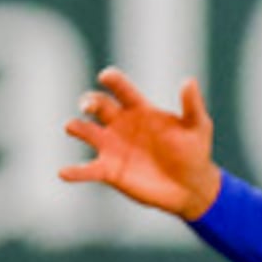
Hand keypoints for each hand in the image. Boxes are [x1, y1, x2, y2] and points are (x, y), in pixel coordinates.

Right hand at [60, 71, 221, 220]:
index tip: (106, 76)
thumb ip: (191, 105)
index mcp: (141, 110)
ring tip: (72, 127)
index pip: (123, 90)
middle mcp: (121, 124)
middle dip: (90, 102)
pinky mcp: (108, 171)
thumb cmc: (194, 151)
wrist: (190, 186)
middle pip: (99, 106)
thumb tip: (188, 80)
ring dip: (77, 128)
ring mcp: (112, 147)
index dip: (114, 81)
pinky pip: (87, 170)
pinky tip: (64, 172)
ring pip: (86, 132)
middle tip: (89, 105)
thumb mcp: (197, 126)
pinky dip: (74, 172)